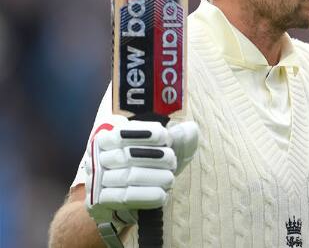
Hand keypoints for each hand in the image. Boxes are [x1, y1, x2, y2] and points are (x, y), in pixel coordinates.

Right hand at [83, 119, 198, 243]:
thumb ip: (175, 137)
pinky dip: (148, 196)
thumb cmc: (143, 167)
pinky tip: (162, 194)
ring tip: (170, 178)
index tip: (165, 137)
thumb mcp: (158, 149)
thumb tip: (190, 129)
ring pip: (129, 176)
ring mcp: (95, 181)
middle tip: (172, 160)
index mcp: (105, 139)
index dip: (146, 134)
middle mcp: (95, 158)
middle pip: (128, 155)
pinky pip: (126, 198)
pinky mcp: (100, 202)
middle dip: (156, 157)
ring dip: (155, 177)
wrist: (119, 201)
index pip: (124, 133)